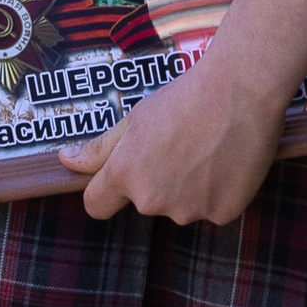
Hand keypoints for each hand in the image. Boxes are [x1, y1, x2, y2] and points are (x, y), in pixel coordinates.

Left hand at [72, 50, 281, 227]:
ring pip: (181, 207)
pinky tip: (227, 162)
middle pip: (145, 202)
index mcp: (125, 174)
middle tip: (178, 145)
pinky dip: (219, 192)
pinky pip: (213, 209)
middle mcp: (153, 200)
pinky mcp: (223, 214)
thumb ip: (99, 148)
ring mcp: (189, 210)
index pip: (96, 206)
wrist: (240, 92)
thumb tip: (66, 161)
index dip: (104, 193)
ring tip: (206, 150)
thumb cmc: (184, 98)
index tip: (116, 181)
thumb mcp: (135, 118)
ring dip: (189, 189)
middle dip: (156, 181)